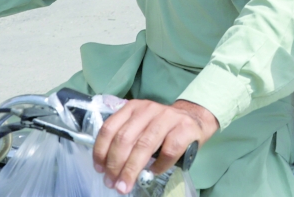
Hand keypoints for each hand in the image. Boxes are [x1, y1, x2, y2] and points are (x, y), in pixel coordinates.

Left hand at [93, 99, 218, 193]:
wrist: (194, 119)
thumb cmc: (162, 128)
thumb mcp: (140, 126)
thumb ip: (125, 138)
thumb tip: (107, 167)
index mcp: (133, 108)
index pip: (110, 128)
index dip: (101, 151)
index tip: (100, 169)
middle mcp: (149, 109)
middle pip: (125, 138)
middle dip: (115, 164)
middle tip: (112, 182)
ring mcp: (168, 117)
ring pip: (144, 145)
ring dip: (132, 169)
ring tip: (125, 185)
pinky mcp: (185, 128)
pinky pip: (168, 151)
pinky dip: (159, 165)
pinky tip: (154, 172)